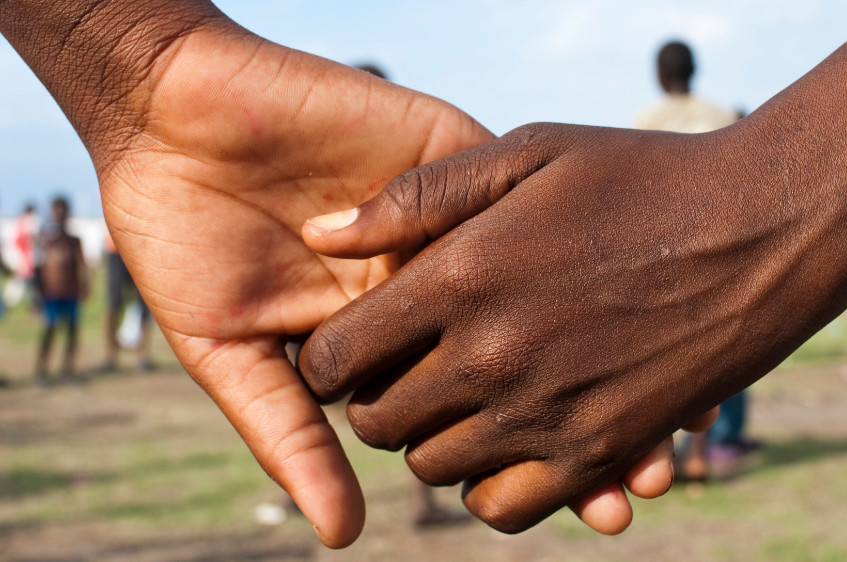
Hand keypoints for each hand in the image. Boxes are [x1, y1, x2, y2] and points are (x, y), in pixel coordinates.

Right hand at [95, 25, 678, 543]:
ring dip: (596, 338)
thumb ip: (289, 433)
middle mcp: (429, 283)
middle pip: (525, 353)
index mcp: (387, 336)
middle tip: (647, 477)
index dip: (533, 452)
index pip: (472, 402)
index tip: (599, 506)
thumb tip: (344, 534)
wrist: (170, 119)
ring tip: (664, 408)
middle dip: (584, 412)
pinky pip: (513, 196)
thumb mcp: (231, 350)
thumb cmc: (182, 239)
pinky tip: (617, 290)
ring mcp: (443, 222)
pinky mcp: (445, 155)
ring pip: (539, 281)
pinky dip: (564, 240)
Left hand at [297, 123, 816, 531]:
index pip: (336, 357)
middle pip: (377, 423)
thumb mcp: (528, 151)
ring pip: (432, 470)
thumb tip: (320, 235)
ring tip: (464, 400)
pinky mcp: (602, 452)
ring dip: (432, 440)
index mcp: (462, 277)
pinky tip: (507, 442)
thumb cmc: (641, 178)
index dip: (328, 356)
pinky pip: (505, 509)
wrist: (763, 225)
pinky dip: (489, 487)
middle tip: (409, 370)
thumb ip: (417, 196)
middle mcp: (493, 356)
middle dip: (376, 399)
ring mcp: (548, 413)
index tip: (352, 345)